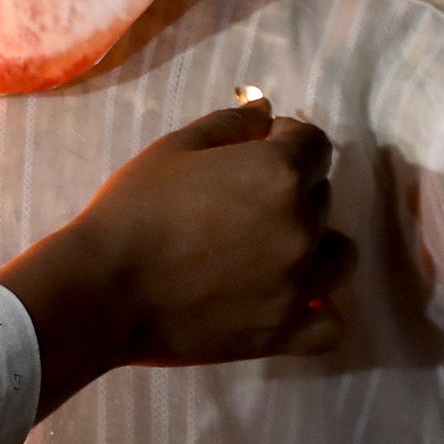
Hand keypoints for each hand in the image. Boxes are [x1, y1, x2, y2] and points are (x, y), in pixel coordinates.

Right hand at [0, 100, 348, 412]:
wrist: (104, 290)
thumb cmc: (132, 210)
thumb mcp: (174, 148)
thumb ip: (232, 124)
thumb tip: (268, 111)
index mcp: (279, 173)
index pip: (315, 144)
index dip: (289, 141)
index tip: (261, 151)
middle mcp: (301, 226)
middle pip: (323, 196)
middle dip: (294, 191)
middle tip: (245, 204)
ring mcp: (298, 284)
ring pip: (340, 256)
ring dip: (318, 245)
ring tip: (276, 250)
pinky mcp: (283, 332)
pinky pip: (331, 324)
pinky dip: (320, 310)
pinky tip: (294, 300)